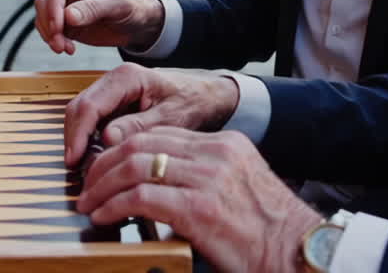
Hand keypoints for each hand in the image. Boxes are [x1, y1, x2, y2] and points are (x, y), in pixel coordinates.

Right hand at [35, 0, 164, 53]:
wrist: (138, 24)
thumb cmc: (133, 7)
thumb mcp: (118, 5)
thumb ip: (93, 9)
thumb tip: (68, 16)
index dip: (53, 9)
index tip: (57, 28)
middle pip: (45, 2)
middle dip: (50, 25)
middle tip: (60, 45)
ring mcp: (65, 4)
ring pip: (43, 17)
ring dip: (50, 35)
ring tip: (65, 49)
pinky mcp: (65, 21)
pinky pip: (49, 30)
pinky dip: (54, 41)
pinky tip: (68, 49)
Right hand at [64, 63, 238, 165]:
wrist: (209, 96)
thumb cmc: (195, 101)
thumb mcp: (171, 117)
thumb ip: (140, 126)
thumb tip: (107, 139)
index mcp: (126, 77)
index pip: (89, 105)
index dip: (78, 135)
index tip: (74, 160)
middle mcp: (114, 81)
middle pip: (79, 109)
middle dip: (74, 140)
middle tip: (77, 171)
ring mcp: (112, 93)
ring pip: (83, 117)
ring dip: (81, 142)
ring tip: (86, 171)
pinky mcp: (115, 106)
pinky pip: (94, 123)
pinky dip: (91, 142)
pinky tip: (97, 162)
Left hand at [78, 127, 320, 272]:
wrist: (299, 252)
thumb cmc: (269, 233)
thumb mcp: (239, 189)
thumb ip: (204, 178)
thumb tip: (161, 188)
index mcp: (225, 146)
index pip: (159, 135)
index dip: (122, 150)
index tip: (105, 168)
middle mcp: (215, 154)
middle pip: (141, 145)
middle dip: (105, 164)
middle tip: (89, 185)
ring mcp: (207, 178)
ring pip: (134, 166)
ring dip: (102, 186)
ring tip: (89, 203)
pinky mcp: (198, 207)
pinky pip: (140, 197)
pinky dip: (113, 206)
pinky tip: (104, 216)